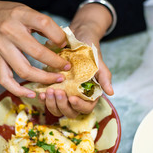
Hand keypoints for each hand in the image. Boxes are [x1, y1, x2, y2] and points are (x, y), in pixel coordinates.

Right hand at [0, 0, 70, 97]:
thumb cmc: (11, 15)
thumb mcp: (28, 11)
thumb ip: (45, 25)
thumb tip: (63, 43)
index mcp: (20, 15)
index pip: (44, 24)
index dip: (59, 36)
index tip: (65, 44)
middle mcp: (9, 31)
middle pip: (36, 52)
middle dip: (55, 63)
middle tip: (66, 67)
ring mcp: (1, 48)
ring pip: (23, 70)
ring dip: (43, 78)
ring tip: (56, 79)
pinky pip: (6, 80)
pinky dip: (19, 90)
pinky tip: (32, 93)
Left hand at [39, 3, 113, 117]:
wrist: (78, 41)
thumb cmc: (91, 53)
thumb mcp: (99, 63)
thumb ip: (105, 78)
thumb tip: (111, 93)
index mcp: (90, 95)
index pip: (86, 108)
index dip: (79, 106)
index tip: (72, 98)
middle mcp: (77, 98)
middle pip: (70, 112)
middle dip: (62, 105)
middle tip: (57, 92)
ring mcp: (65, 96)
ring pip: (58, 109)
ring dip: (52, 103)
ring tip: (48, 91)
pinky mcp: (54, 90)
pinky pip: (48, 101)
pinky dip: (44, 99)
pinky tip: (40, 92)